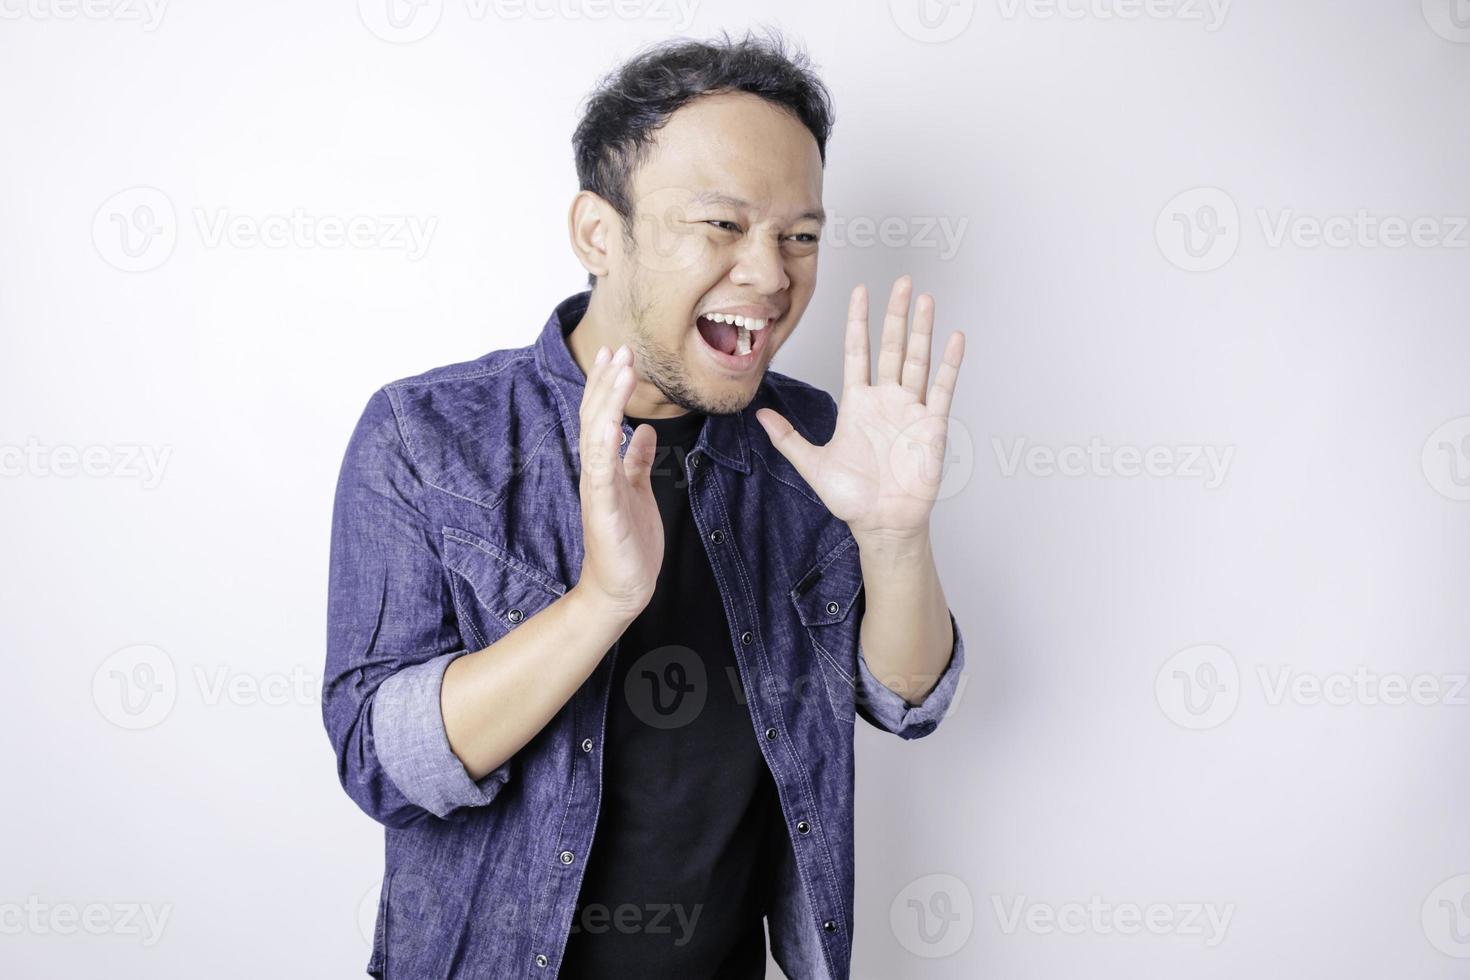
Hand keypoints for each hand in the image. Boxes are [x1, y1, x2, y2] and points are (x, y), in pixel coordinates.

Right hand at [573, 344, 662, 621]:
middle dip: (606, 381)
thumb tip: (648, 433)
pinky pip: (602, 468)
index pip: (602, 416)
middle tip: (617, 349)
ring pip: (596, 433)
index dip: (608, 385)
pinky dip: (605, 441)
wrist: (622, 587)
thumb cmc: (630, 543)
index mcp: (605, 467)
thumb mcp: (638, 491)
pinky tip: (612, 419)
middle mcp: (596, 471)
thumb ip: (639, 461)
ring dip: (608, 399)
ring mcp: (597, 487)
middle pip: (595, 416)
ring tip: (619, 369)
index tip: (617, 355)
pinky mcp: (603, 506)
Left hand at [755, 276, 964, 542]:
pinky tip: (954, 339)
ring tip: (926, 298)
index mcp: (858, 403)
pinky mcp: (931, 426)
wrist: (881, 524)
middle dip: (896, 313)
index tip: (860, 291)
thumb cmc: (852, 498)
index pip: (857, 351)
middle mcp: (886, 400)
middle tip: (903, 280)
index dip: (858, 321)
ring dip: (922, 329)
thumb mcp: (812, 464)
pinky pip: (941, 389)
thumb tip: (760, 415)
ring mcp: (910, 410)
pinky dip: (949, 364)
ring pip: (917, 360)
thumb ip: (788, 438)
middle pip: (892, 346)